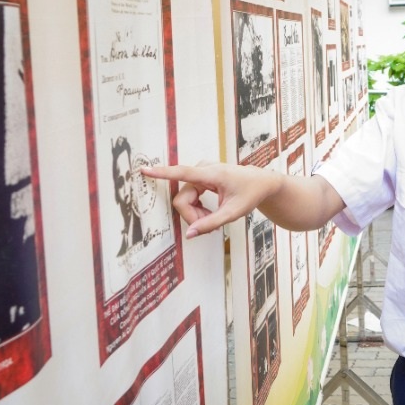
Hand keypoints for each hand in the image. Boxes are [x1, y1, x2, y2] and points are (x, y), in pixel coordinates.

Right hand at [140, 163, 278, 237]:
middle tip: (210, 225)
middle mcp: (202, 170)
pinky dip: (197, 208)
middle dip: (193, 216)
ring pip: (185, 199)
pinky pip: (189, 196)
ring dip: (196, 213)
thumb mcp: (233, 213)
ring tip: (213, 219)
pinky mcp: (200, 177)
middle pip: (182, 199)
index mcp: (211, 174)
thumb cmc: (250, 194)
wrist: (261, 182)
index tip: (144, 170)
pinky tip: (209, 212)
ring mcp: (200, 173)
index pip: (181, 173)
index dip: (161, 173)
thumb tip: (190, 235)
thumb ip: (211, 224)